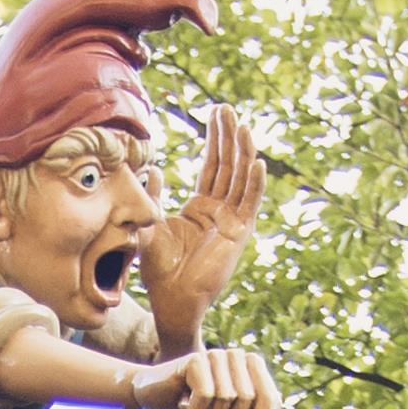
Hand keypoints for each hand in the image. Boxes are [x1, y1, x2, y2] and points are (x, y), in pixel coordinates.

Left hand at [138, 106, 262, 349]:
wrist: (172, 299)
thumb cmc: (158, 269)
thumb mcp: (149, 223)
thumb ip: (152, 195)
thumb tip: (151, 168)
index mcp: (200, 208)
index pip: (211, 166)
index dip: (214, 140)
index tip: (215, 113)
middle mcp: (220, 212)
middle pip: (228, 166)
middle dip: (228, 137)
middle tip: (226, 109)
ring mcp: (231, 223)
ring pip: (240, 180)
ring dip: (242, 153)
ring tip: (242, 126)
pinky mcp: (238, 235)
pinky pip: (249, 204)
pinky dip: (254, 184)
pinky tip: (257, 162)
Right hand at [139, 345, 283, 408]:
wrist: (155, 393)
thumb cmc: (196, 406)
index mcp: (256, 368)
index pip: (271, 406)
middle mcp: (241, 357)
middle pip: (251, 402)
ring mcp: (220, 354)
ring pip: (227, 398)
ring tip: (195, 406)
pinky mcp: (198, 358)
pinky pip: (206, 394)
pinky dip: (194, 407)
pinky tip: (183, 400)